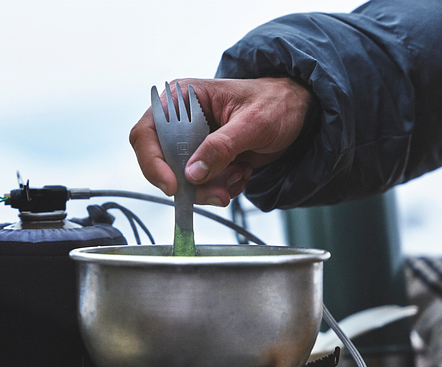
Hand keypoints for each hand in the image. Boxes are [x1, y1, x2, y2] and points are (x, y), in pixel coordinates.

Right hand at [129, 77, 312, 206]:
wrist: (295, 112)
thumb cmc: (276, 103)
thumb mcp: (252, 123)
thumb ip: (221, 147)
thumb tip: (192, 173)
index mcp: (182, 99)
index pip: (146, 133)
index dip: (152, 162)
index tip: (173, 185)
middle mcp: (179, 121)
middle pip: (162, 163)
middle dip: (191, 184)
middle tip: (219, 193)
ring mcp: (191, 142)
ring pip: (182, 180)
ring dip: (211, 188)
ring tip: (240, 174)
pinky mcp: (203, 160)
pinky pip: (200, 186)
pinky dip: (221, 188)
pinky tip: (241, 172)